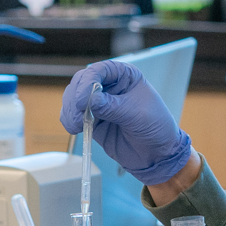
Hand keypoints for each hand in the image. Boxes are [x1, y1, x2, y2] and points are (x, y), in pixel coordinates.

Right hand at [61, 60, 193, 184]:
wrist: (157, 155)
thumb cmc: (156, 128)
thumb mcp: (137, 115)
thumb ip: (112, 106)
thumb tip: (90, 99)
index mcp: (125, 76)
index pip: (100, 70)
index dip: (88, 82)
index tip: (82, 100)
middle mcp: (109, 86)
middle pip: (81, 82)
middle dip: (75, 98)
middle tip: (78, 115)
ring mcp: (98, 103)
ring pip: (73, 98)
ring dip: (70, 111)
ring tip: (76, 126)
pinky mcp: (92, 119)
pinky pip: (73, 115)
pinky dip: (69, 120)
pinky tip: (75, 128)